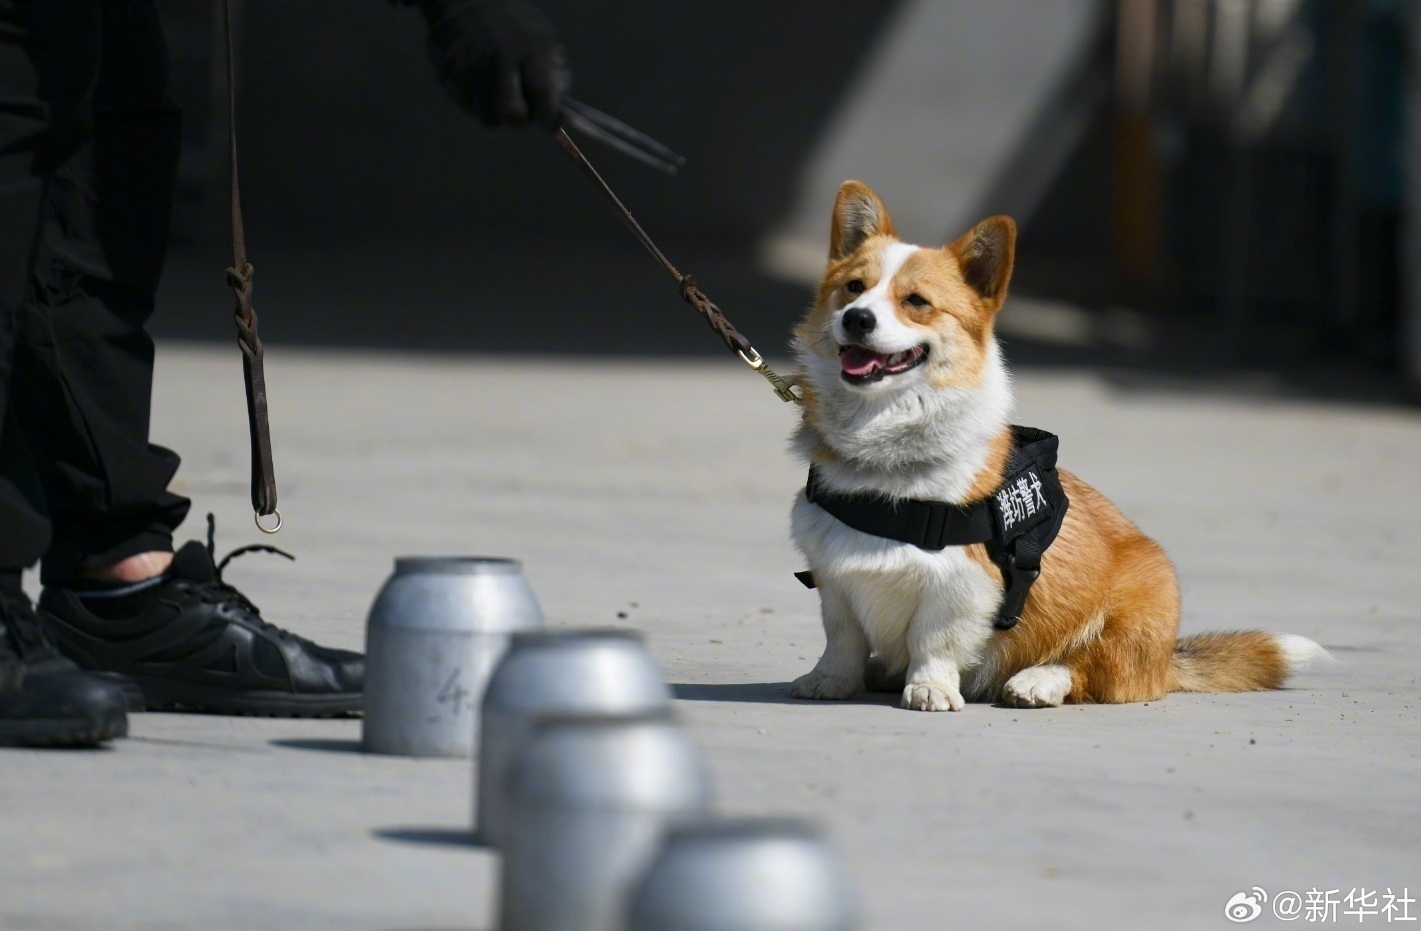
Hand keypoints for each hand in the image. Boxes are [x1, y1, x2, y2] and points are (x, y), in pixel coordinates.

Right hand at [414, 0, 568, 128]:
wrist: (468, 2)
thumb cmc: (516, 27)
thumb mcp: (544, 40)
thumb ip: (555, 77)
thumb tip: (560, 117)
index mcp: (529, 49)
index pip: (541, 91)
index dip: (548, 117)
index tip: (549, 124)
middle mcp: (499, 59)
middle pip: (511, 112)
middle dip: (521, 121)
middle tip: (522, 114)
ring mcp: (473, 69)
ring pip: (488, 117)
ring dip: (497, 116)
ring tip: (500, 97)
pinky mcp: (451, 76)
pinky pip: (468, 109)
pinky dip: (478, 106)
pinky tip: (482, 90)